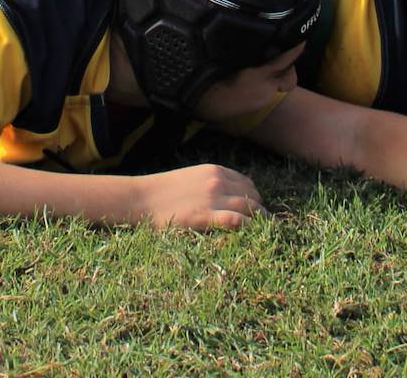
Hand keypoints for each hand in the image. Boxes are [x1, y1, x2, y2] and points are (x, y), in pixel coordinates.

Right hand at [135, 163, 264, 229]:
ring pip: (251, 209)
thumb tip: (229, 196)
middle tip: (260, 227)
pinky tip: (253, 235)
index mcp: (215, 171)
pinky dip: (250, 227)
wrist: (141, 198)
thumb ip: (211, 183)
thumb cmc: (163, 192)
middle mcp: (218, 181)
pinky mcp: (206, 216)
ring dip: (260, 222)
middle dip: (259, 211)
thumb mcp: (192, 178)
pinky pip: (238, 221)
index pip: (247, 184)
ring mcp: (213, 197)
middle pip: (253, 196)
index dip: (254, 199)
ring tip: (265, 235)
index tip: (254, 211)